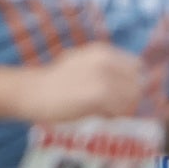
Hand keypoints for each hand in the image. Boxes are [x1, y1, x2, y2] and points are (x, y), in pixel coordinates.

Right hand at [0, 40, 146, 123]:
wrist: (31, 91)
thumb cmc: (54, 81)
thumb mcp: (81, 64)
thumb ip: (105, 68)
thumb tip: (131, 82)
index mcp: (103, 51)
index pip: (137, 67)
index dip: (131, 81)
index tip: (120, 92)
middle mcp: (107, 61)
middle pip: (137, 84)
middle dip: (128, 96)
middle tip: (111, 106)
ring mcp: (104, 78)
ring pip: (131, 99)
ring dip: (121, 108)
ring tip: (102, 111)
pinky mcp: (99, 95)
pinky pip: (119, 110)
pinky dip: (112, 116)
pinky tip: (96, 114)